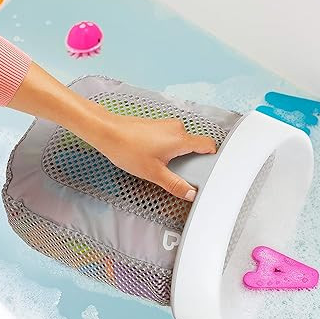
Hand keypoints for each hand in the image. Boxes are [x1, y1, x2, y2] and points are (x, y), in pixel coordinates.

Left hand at [90, 115, 216, 200]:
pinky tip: (153, 157)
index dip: (212, 157)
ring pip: (181, 142)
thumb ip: (175, 184)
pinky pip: (170, 138)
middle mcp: (176, 128)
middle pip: (194, 145)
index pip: (209, 144)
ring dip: (177, 155)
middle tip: (178, 173)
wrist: (107, 132)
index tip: (207, 168)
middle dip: (190, 160)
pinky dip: (167, 148)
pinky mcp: (157, 125)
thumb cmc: (128, 149)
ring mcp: (166, 125)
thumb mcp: (154, 173)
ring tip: (161, 165)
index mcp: (181, 139)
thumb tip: (190, 193)